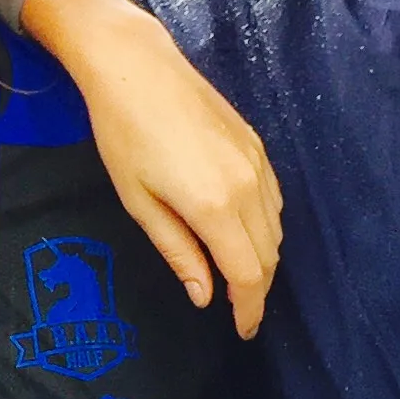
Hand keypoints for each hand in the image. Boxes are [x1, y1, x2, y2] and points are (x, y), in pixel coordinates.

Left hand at [17, 0, 279, 333]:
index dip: (250, 308)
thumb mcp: (139, 202)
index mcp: (215, 207)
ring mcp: (257, 163)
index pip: (248, 274)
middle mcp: (247, 187)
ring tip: (240, 277)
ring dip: (264, 258)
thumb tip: (205, 295)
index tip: (245, 331)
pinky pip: (274, 199)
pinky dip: (266, 226)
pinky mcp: (257, 144)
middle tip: (242, 313)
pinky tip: (244, 232)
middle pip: (268, 255)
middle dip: (258, 289)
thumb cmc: (123, 135)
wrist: (137, 68)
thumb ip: (178, 251)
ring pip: (276, 228)